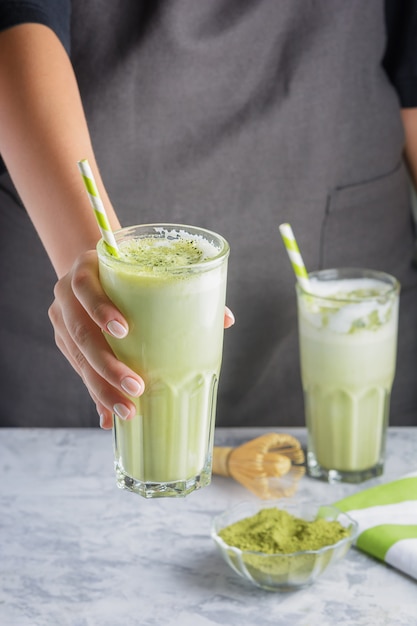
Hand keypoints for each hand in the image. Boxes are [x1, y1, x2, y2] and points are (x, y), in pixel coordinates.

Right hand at [49, 250, 234, 429]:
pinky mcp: (65, 342)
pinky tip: (110, 417)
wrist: (95, 270)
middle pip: (80, 332)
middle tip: (137, 387)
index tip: (124, 331)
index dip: (101, 308)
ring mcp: (63, 321)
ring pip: (78, 359)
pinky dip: (97, 394)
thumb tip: (226, 320)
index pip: (85, 285)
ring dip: (102, 388)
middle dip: (108, 365)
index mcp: (87, 269)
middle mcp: (67, 296)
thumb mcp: (147, 272)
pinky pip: (79, 372)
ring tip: (128, 410)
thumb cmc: (130, 272)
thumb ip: (181, 290)